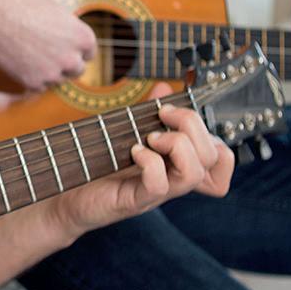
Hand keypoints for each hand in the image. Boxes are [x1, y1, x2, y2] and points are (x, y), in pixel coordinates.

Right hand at [0, 0, 95, 91]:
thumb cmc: (26, 7)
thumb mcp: (59, 14)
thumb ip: (70, 34)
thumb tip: (74, 47)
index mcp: (84, 38)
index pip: (89, 54)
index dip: (74, 50)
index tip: (63, 47)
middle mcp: (72, 59)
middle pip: (77, 70)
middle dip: (65, 63)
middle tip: (47, 53)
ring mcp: (53, 73)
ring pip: (57, 79)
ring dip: (47, 70)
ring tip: (30, 51)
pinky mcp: (34, 83)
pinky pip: (38, 86)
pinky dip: (31, 77)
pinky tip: (21, 59)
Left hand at [47, 83, 233, 238]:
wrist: (69, 196)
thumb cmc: (99, 165)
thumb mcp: (127, 131)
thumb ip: (148, 112)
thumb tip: (164, 88)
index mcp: (178, 163)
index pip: (222, 157)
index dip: (211, 134)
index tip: (176, 115)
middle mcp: (174, 179)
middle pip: (213, 156)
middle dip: (192, 124)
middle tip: (161, 117)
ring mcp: (158, 193)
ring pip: (194, 173)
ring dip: (175, 145)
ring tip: (150, 138)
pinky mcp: (136, 201)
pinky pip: (159, 185)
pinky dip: (149, 162)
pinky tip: (134, 152)